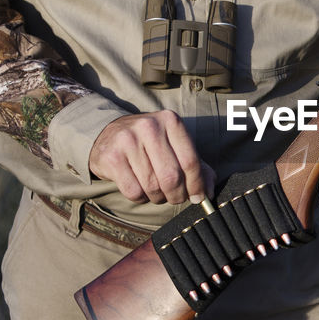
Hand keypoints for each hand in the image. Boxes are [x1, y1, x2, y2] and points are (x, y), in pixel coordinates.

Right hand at [88, 111, 214, 204]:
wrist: (108, 134)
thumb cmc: (149, 143)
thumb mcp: (174, 145)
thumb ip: (196, 165)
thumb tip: (209, 191)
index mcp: (171, 121)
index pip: (190, 160)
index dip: (197, 184)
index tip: (199, 197)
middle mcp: (149, 127)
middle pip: (172, 176)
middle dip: (177, 195)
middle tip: (176, 198)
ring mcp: (128, 140)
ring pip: (153, 186)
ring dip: (158, 197)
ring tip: (156, 192)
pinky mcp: (111, 157)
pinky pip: (133, 191)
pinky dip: (140, 198)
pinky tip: (140, 189)